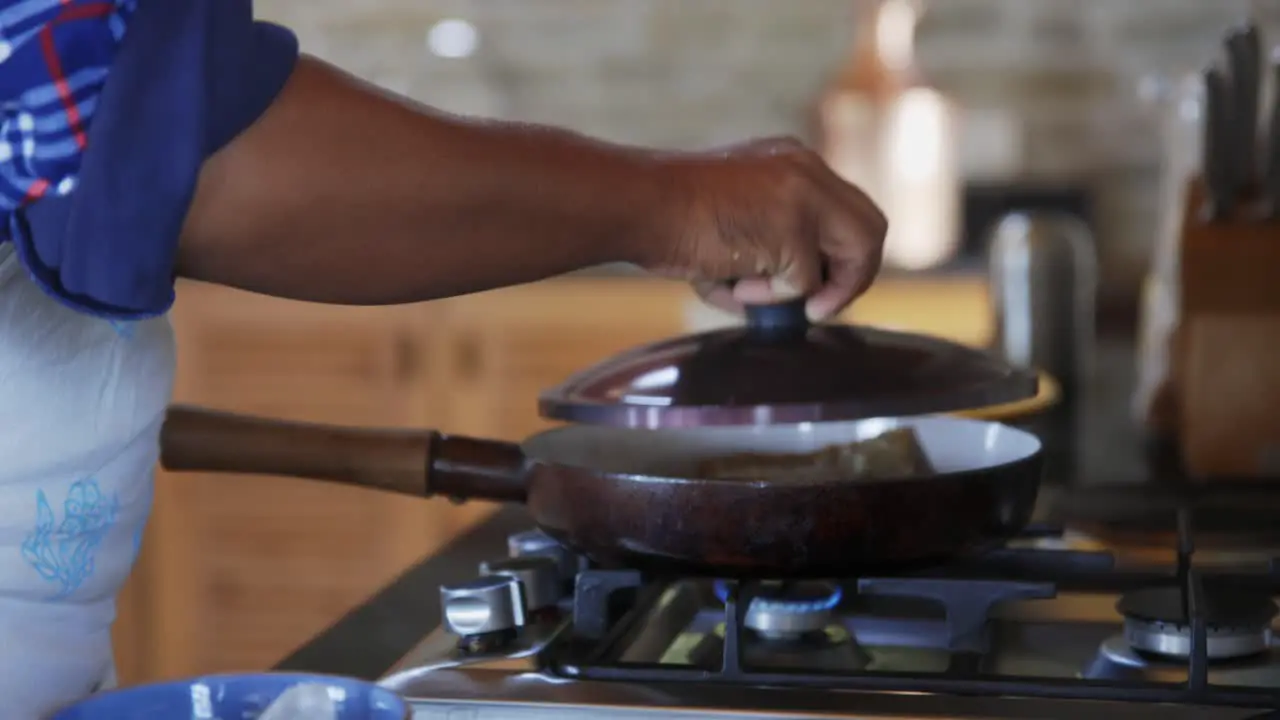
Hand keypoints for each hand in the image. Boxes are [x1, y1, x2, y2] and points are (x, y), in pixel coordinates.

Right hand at [647, 136, 886, 321]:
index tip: (818, 288)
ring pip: (852, 258)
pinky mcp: (794, 228)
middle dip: (853, 279)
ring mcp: (805, 197)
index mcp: (794, 162)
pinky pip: (803, 285)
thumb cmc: (669, 220)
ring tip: (748, 290)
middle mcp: (809, 171)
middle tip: (819, 308)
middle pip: (872, 230)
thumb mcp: (737, 214)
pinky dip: (767, 299)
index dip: (843, 256)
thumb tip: (804, 296)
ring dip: (808, 291)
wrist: (639, 206)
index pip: (848, 210)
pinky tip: (729, 285)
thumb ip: (776, 239)